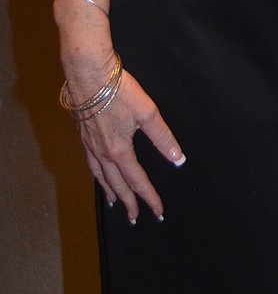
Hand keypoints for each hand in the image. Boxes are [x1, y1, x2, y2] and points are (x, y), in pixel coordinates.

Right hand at [71, 64, 185, 221]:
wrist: (89, 75)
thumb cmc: (119, 92)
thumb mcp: (147, 113)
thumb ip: (163, 137)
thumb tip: (178, 159)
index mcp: (120, 151)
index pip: (137, 181)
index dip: (149, 197)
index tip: (158, 211)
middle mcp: (103, 153)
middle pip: (116, 185)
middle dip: (128, 202)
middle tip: (135, 218)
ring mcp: (90, 145)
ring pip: (100, 177)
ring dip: (109, 191)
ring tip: (113, 203)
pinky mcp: (83, 135)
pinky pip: (90, 164)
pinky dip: (96, 175)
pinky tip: (98, 173)